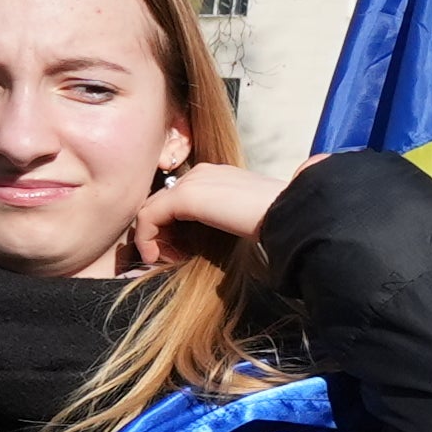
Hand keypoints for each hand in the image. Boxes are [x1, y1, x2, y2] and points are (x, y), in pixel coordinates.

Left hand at [138, 152, 308, 253]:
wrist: (285, 212)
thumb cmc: (273, 221)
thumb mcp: (241, 218)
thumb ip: (220, 219)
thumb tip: (204, 240)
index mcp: (216, 176)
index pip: (178, 198)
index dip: (172, 227)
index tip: (181, 252)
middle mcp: (200, 173)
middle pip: (161, 201)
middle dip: (159, 233)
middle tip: (170, 257)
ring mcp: (191, 182)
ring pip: (150, 208)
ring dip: (151, 237)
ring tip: (163, 258)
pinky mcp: (184, 196)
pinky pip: (148, 216)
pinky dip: (146, 238)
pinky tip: (156, 256)